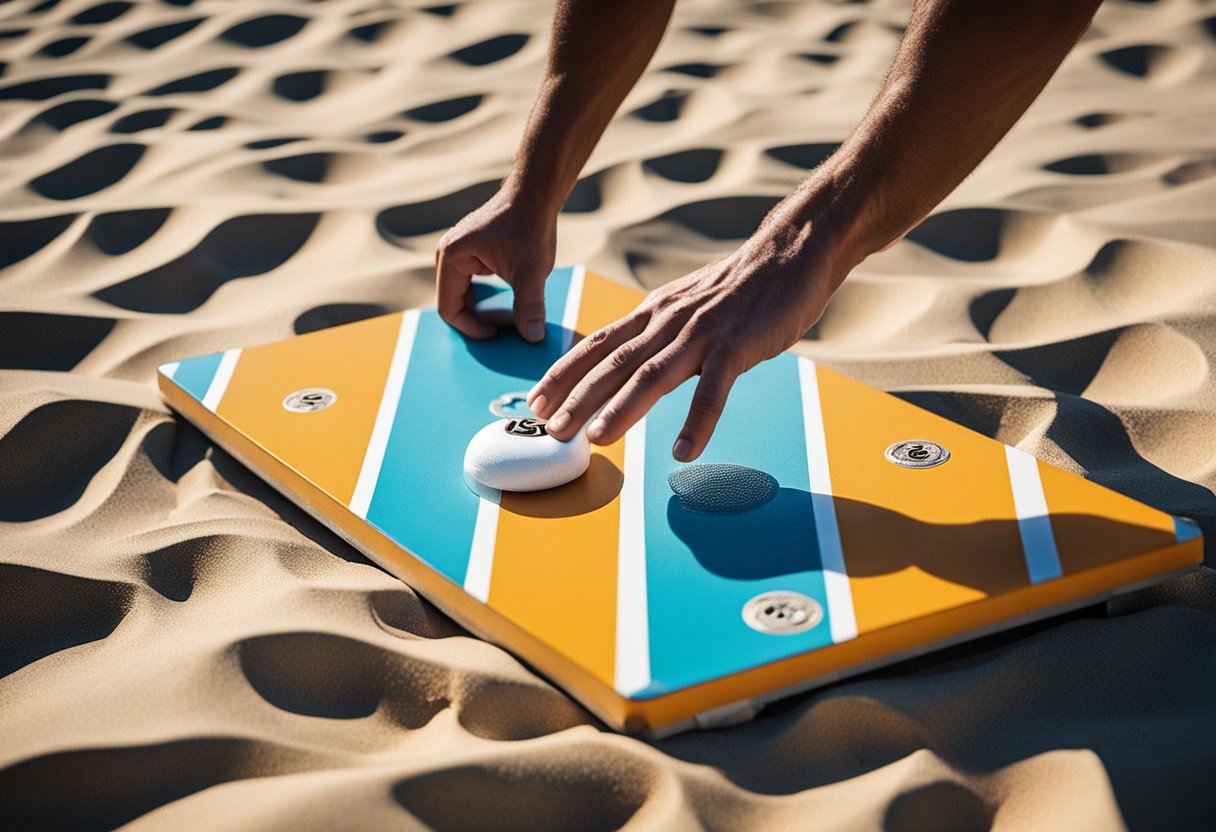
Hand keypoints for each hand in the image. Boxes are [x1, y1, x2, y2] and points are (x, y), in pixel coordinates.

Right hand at [435, 188, 557, 341]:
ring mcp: (459, 252)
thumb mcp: (532, 272)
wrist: (536, 194)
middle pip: (454, 303)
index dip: (472, 328)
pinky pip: (473, 285)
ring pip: (464, 295)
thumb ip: (530, 306)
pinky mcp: (472, 252)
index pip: (449, 308)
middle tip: (507, 330)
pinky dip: (489, 298)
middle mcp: (448, 254)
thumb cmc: (530, 226)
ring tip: (511, 320)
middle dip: (479, 320)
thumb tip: (533, 338)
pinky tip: (511, 305)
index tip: (499, 335)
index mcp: (451, 257)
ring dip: (485, 311)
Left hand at [528, 230, 849, 460]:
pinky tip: (682, 450)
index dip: (563, 374)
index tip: (534, 402)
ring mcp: (701, 333)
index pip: (596, 345)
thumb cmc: (739, 287)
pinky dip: (696, 422)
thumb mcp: (685, 305)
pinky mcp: (736, 345)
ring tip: (597, 438)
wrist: (790, 253)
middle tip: (551, 430)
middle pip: (613, 363)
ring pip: (652, 374)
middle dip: (577, 398)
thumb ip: (658, 333)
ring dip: (621, 408)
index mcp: (652, 313)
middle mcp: (668, 321)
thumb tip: (629, 365)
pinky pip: (713, 390)